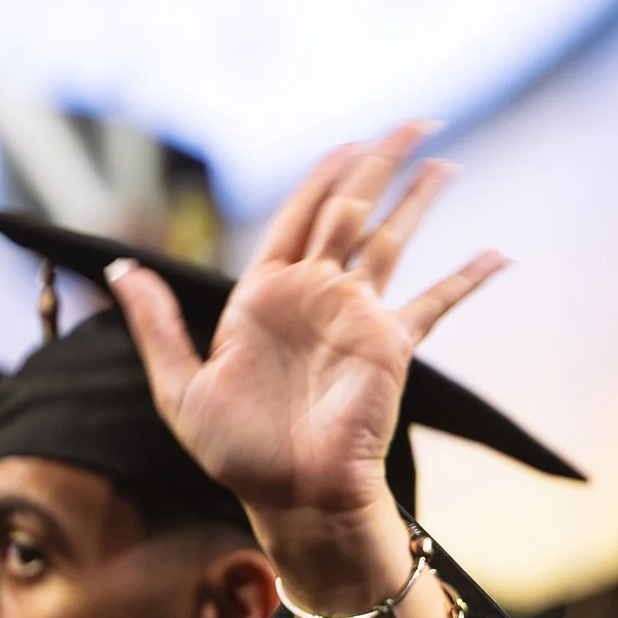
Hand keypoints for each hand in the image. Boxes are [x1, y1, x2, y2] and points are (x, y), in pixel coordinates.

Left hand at [105, 125, 502, 523]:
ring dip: (418, 200)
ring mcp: (357, 318)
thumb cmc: (236, 452)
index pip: (297, 215)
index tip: (350, 141)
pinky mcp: (390, 347)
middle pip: (351, 210)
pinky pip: (434, 304)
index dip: (323, 174)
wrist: (292, 496)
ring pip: (392, 241)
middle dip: (379, 164)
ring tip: (445, 162)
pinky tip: (498, 255)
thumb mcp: (180, 388)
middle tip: (411, 122)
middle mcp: (315, 296)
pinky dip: (466, 280)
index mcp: (265, 295)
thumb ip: (156, 324)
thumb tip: (119, 268)